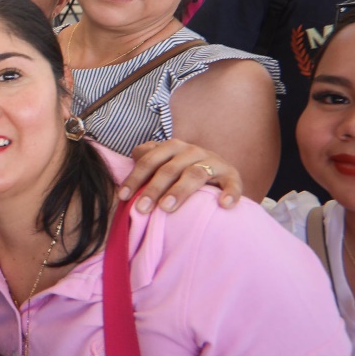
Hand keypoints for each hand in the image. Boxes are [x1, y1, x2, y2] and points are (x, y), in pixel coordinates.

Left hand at [121, 139, 241, 212]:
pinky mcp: (232, 174)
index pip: (149, 160)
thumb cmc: (179, 171)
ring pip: (196, 174)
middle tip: (141, 208)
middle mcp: (192, 151)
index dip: (135, 177)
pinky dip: (230, 193)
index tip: (122, 196)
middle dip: (154, 188)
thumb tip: (130, 162)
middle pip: (170, 169)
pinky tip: (223, 205)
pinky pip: (232, 183)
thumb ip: (145, 161)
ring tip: (167, 208)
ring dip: (180, 191)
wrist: (215, 170)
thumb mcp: (162, 164)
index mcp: (172, 147)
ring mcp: (213, 161)